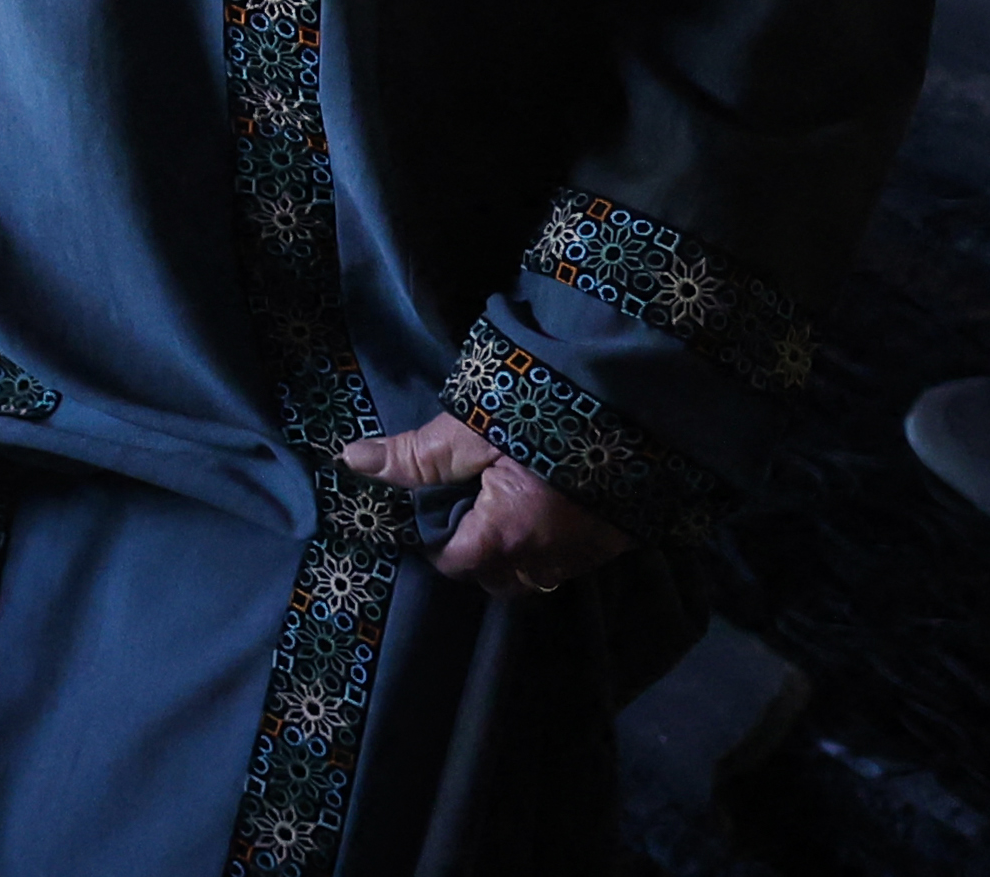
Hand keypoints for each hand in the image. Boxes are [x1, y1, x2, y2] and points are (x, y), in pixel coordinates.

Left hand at [337, 416, 635, 594]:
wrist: (638, 412)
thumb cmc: (542, 421)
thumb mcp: (469, 431)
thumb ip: (414, 455)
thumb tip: (351, 461)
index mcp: (505, 537)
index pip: (452, 563)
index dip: (433, 541)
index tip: (428, 510)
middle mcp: (546, 560)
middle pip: (494, 578)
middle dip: (474, 554)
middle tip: (465, 509)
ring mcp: (585, 556)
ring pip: (533, 575)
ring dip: (513, 552)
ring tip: (501, 507)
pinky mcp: (613, 543)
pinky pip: (567, 560)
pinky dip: (548, 544)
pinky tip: (542, 508)